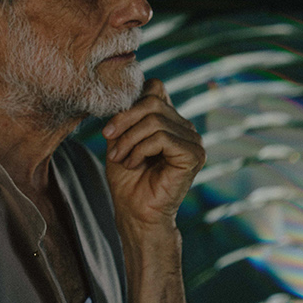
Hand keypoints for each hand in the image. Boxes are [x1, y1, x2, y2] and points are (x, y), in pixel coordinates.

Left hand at [102, 79, 204, 228]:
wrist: (135, 213)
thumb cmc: (127, 180)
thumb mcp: (120, 139)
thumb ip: (126, 115)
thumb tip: (125, 91)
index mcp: (171, 120)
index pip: (154, 89)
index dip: (129, 104)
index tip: (109, 129)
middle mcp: (186, 127)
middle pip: (152, 102)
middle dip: (124, 121)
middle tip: (109, 141)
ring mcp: (193, 141)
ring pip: (155, 120)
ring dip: (129, 139)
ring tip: (120, 158)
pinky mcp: (194, 155)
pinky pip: (161, 138)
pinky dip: (140, 149)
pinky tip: (133, 164)